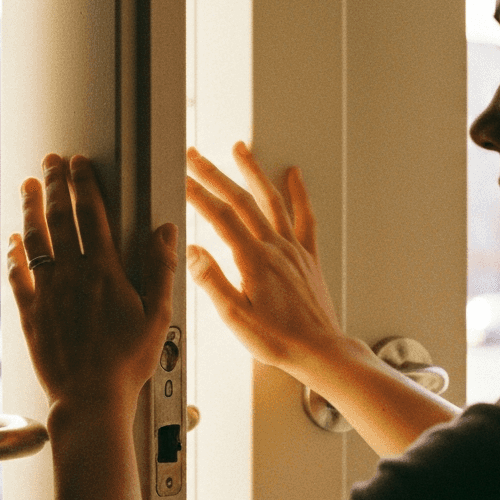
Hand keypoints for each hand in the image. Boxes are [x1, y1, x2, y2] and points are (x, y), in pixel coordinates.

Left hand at [8, 153, 177, 416]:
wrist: (91, 398)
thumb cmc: (127, 363)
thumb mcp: (158, 316)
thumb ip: (160, 269)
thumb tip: (164, 232)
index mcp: (105, 271)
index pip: (92, 214)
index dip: (85, 185)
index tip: (79, 164)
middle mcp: (72, 275)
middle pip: (59, 218)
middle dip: (54, 185)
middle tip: (50, 163)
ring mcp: (48, 293)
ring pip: (35, 240)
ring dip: (30, 209)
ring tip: (28, 187)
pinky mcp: (31, 314)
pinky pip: (18, 276)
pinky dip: (14, 254)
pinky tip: (13, 241)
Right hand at [185, 142, 346, 379]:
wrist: (319, 351)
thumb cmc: (278, 340)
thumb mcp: (235, 317)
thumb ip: (212, 281)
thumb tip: (191, 251)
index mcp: (253, 260)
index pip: (219, 217)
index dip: (197, 194)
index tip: (180, 176)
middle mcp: (275, 247)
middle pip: (240, 200)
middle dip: (214, 174)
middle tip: (194, 155)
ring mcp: (294, 249)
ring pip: (271, 200)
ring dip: (253, 172)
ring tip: (239, 149)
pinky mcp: (308, 256)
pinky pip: (305, 217)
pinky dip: (300, 193)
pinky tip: (294, 175)